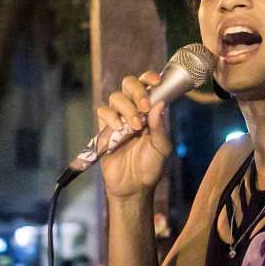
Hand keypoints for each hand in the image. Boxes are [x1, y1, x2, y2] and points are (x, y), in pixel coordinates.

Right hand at [96, 72, 171, 198]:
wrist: (133, 187)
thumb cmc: (151, 168)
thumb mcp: (162, 148)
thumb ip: (160, 127)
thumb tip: (160, 103)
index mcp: (150, 111)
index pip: (148, 85)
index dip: (150, 78)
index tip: (156, 82)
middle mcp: (134, 110)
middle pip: (129, 84)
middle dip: (136, 91)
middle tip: (144, 107)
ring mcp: (118, 119)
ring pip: (116, 97)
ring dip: (126, 108)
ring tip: (135, 127)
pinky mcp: (105, 129)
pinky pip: (103, 111)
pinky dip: (111, 117)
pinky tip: (119, 129)